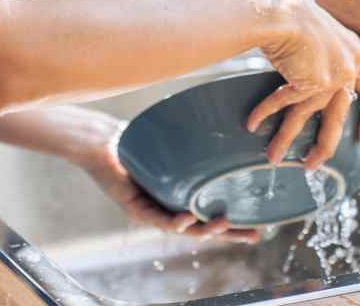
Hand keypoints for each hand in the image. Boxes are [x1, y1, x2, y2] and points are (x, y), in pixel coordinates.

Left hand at [79, 138, 259, 244]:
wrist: (100, 141)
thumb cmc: (134, 140)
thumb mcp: (170, 144)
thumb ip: (193, 143)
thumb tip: (224, 124)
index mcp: (178, 197)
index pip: (209, 213)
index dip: (232, 223)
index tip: (258, 226)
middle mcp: (167, 207)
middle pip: (202, 227)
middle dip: (229, 234)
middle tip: (255, 235)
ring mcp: (152, 210)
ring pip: (183, 228)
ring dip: (205, 229)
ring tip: (224, 225)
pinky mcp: (135, 207)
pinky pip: (158, 219)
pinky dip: (175, 221)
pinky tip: (188, 218)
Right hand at [246, 0, 359, 169]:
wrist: (280, 9)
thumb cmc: (290, 11)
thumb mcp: (314, 29)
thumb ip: (318, 49)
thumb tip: (302, 59)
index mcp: (354, 52)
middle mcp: (348, 67)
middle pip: (338, 116)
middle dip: (325, 144)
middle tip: (315, 161)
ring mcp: (332, 76)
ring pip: (308, 117)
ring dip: (287, 138)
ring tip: (276, 158)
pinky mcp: (310, 82)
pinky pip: (285, 104)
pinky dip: (266, 114)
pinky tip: (253, 124)